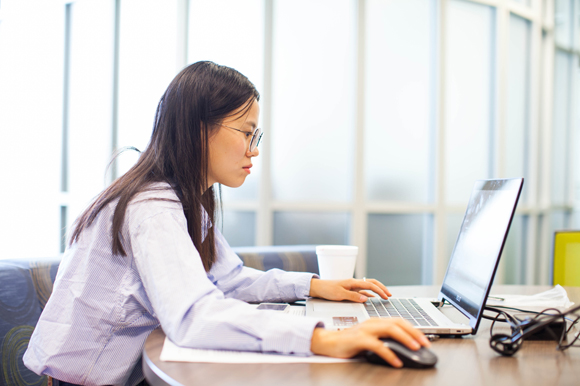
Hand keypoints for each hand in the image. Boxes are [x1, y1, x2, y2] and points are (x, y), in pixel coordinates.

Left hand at [309, 277, 391, 302]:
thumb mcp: (340, 295)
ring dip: (377, 290)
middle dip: (382, 288)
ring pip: (368, 286)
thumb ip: (353, 297)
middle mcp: (353, 283)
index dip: (380, 290)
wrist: (317, 288)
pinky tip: (372, 298)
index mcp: (352, 282)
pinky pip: (362, 291)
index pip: (370, 285)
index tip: (386, 296)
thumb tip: (366, 299)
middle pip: (371, 283)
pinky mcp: (349, 290)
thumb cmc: (326, 290)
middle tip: (389, 295)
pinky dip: (369, 294)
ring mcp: (352, 286)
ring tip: (384, 295)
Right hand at [310, 318, 430, 367]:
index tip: (424, 339)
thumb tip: (401, 348)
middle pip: (397, 323)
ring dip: (405, 339)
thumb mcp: (368, 338)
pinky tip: (396, 361)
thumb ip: (382, 339)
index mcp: (375, 321)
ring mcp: (365, 329)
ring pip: (390, 330)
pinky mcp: (359, 339)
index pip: (398, 321)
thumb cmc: (348, 342)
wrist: (327, 342)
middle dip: (414, 332)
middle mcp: (372, 322)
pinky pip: (378, 345)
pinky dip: (389, 354)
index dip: (413, 329)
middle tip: (425, 343)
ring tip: (415, 349)